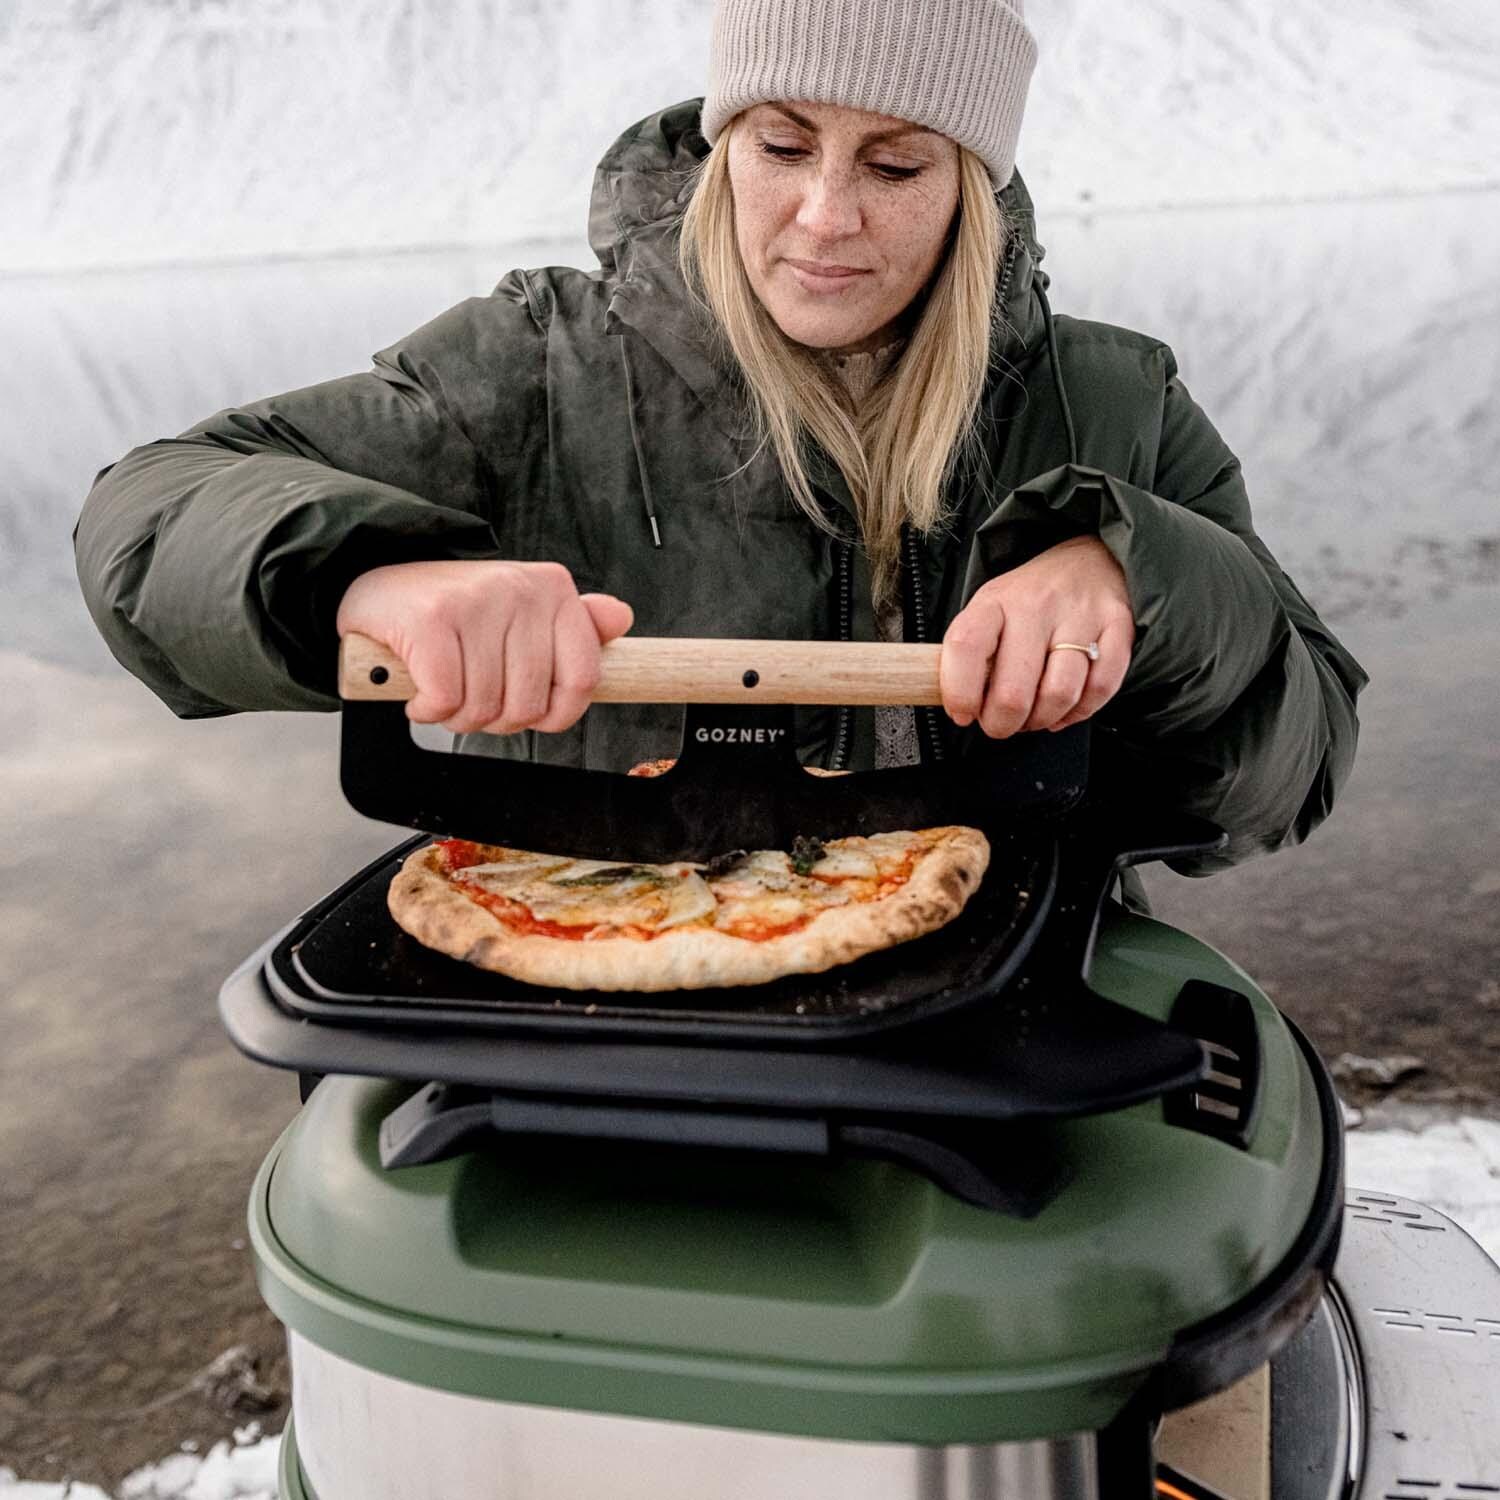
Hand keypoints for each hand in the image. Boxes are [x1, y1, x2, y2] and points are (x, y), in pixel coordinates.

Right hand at [336, 560, 632, 733]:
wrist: (379, 589)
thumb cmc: (457, 614)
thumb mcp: (522, 615)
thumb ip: (574, 626)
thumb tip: (621, 617)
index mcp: (552, 589)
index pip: (582, 679)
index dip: (555, 715)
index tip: (530, 712)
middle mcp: (520, 589)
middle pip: (528, 705)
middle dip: (494, 720)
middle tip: (470, 696)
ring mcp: (476, 602)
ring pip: (485, 707)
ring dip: (456, 717)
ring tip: (442, 691)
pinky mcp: (431, 620)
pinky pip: (446, 700)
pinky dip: (427, 711)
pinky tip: (419, 693)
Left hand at [940, 536, 1132, 736]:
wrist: (1088, 560)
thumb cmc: (1030, 599)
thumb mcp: (989, 611)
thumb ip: (971, 655)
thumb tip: (960, 707)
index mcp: (995, 601)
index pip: (967, 646)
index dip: (960, 692)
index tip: (962, 713)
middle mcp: (1037, 605)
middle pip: (1014, 690)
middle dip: (1002, 723)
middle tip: (999, 724)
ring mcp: (1081, 615)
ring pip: (1060, 694)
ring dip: (1042, 720)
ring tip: (1033, 717)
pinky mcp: (1118, 627)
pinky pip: (1101, 688)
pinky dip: (1080, 711)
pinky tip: (1065, 709)